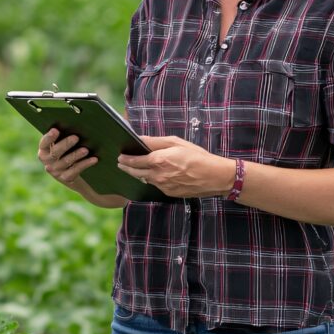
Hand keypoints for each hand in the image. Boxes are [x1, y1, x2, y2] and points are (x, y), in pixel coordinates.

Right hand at [38, 128, 97, 188]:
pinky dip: (85, 164)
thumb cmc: (67, 152)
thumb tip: (75, 125)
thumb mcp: (62, 145)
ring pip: (66, 162)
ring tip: (86, 150)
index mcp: (44, 150)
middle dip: (66, 144)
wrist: (72, 173)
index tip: (56, 130)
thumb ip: (63, 137)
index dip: (49, 137)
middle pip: (55, 153)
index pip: (44, 143)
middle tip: (76, 137)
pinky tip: (94, 159)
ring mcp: (56, 171)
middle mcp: (48, 162)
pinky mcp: (66, 178)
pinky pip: (75, 171)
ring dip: (76, 155)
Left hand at [117, 136, 236, 197]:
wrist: (214, 177)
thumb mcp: (177, 143)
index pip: (135, 161)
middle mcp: (158, 175)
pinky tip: (154, 174)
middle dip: (127, 167)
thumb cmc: (197, 156)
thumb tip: (140, 140)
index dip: (125, 159)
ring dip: (139, 174)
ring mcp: (163, 186)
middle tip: (121, 163)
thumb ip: (156, 142)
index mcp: (158, 161)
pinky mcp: (169, 193)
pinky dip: (152, 179)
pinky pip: (156, 185)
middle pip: (135, 173)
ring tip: (135, 168)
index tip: (120, 156)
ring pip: (145, 180)